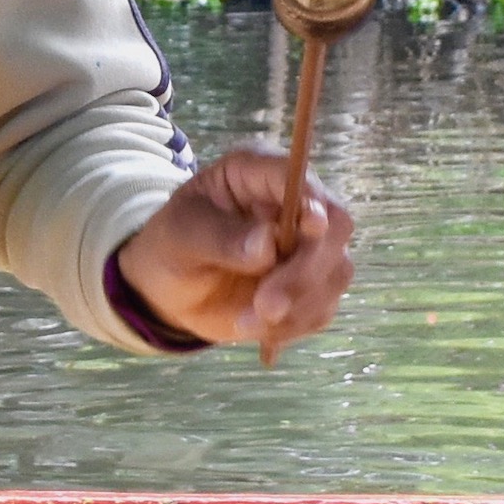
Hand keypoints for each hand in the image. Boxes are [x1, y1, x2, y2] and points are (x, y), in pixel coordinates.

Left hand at [114, 147, 355, 353]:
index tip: (308, 228)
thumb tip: (267, 244)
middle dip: (304, 272)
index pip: (304, 180)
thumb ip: (219, 236)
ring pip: (336, 273)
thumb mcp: (180, 234)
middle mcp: (294, 205)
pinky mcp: (310, 287)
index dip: (315, 204)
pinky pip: (322, 308)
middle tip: (265, 306)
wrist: (168, 290)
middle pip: (335, 230)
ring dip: (298, 306)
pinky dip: (294, 325)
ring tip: (246, 323)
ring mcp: (308, 248)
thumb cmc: (170, 246)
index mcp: (260, 173)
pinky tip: (257, 329)